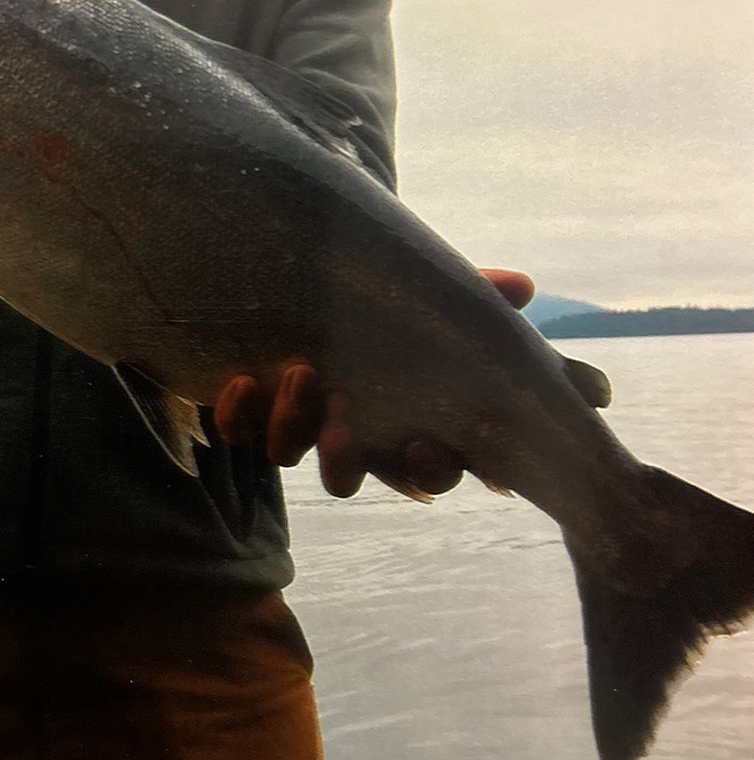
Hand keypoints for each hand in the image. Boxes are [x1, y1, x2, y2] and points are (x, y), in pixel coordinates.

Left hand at [213, 267, 535, 499]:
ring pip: (288, 452)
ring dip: (291, 426)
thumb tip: (520, 286)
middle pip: (347, 476)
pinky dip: (238, 414)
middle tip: (343, 418)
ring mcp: (294, 423)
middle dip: (344, 458)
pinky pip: (239, 429)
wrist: (296, 282)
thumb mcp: (431, 296)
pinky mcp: (249, 408)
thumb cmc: (383, 303)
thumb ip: (474, 293)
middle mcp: (346, 433)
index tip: (422, 443)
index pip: (427, 471)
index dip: (426, 469)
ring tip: (298, 374)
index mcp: (402, 421)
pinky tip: (240, 381)